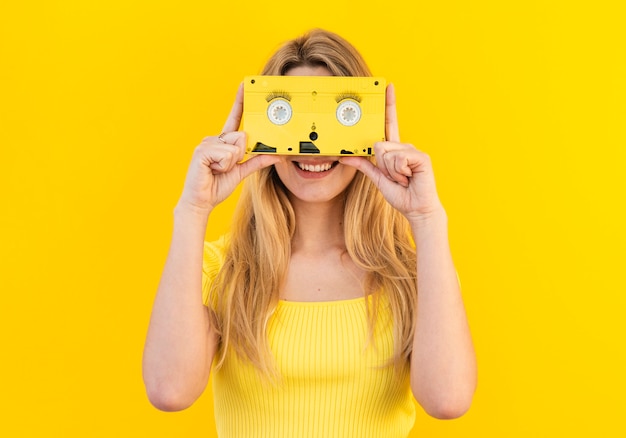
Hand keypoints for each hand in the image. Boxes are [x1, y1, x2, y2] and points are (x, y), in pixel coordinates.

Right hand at [178, 84, 279, 212]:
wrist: (201, 202)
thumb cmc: (216, 186)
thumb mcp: (242, 172)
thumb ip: (257, 161)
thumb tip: (275, 155)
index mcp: (223, 142)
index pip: (234, 118)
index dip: (240, 102)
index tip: (245, 86)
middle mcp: (214, 139)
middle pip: (240, 136)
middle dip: (238, 155)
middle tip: (225, 168)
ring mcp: (206, 143)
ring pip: (235, 146)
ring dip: (231, 163)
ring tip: (218, 170)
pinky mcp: (202, 151)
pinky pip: (227, 154)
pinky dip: (224, 166)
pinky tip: (212, 170)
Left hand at [340, 84, 442, 222]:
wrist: (416, 207)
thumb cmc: (401, 194)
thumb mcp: (377, 178)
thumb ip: (363, 166)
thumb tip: (345, 157)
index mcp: (394, 149)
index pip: (390, 122)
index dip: (389, 104)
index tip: (387, 86)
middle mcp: (403, 146)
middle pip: (379, 145)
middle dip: (383, 166)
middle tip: (395, 177)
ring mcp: (412, 150)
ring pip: (386, 153)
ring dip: (391, 172)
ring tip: (403, 179)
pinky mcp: (420, 156)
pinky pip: (397, 159)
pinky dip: (399, 172)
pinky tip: (409, 177)